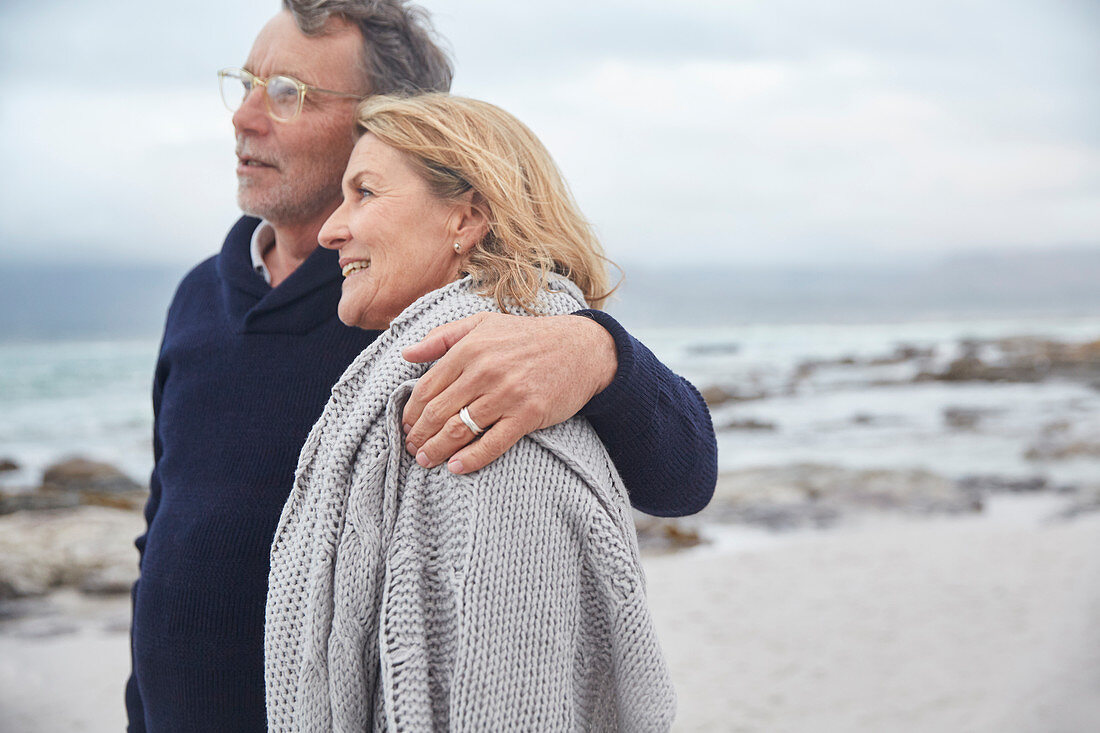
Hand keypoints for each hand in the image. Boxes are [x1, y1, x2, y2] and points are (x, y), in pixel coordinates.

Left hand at [401, 312, 617, 473]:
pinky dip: (471, 459)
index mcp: (469, 349)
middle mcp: (485, 371)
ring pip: (460, 430)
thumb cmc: (529, 336)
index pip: (427, 388)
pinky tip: (456, 468)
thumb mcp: (483, 324)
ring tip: (426, 461)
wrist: (582, 348)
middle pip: (439, 412)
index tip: (406, 426)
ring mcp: (507, 394)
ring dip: (437, 450)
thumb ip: (442, 337)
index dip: (411, 412)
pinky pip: (493, 443)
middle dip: (420, 436)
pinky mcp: (528, 414)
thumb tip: (406, 354)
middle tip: (411, 450)